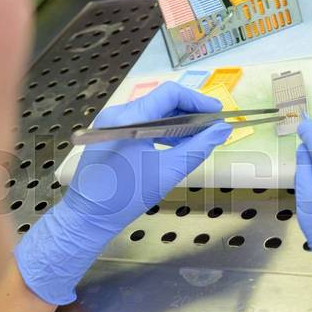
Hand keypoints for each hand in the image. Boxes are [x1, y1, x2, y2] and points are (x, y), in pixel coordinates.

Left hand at [14, 82, 230, 304]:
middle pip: (161, 102)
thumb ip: (198, 147)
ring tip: (198, 139)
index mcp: (129, 117)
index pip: (170, 93)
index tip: (218, 113)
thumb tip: (222, 130)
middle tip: (212, 127)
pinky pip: (141, 126)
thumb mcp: (168, 171)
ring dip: (177, 124)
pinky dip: (161, 133)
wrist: (89, 217)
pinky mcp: (110, 137)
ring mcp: (111, 125)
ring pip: (152, 114)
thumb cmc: (127, 195)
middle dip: (190, 113)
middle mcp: (118, 114)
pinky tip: (177, 146)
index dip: (198, 100)